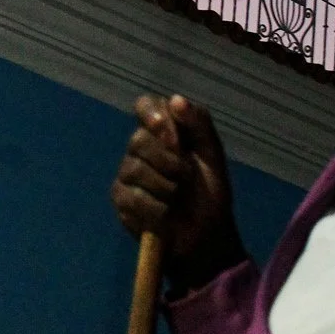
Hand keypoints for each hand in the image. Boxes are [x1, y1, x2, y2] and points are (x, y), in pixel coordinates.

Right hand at [110, 95, 245, 289]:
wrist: (207, 235)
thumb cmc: (210, 192)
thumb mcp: (212, 155)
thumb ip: (199, 124)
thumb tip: (176, 99)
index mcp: (163, 131)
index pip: (144, 105)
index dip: (153, 115)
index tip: (170, 133)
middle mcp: (140, 148)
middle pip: (138, 139)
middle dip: (169, 160)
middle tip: (187, 176)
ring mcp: (127, 173)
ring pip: (135, 169)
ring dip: (166, 187)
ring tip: (178, 198)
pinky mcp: (122, 200)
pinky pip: (132, 197)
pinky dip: (155, 208)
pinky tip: (166, 214)